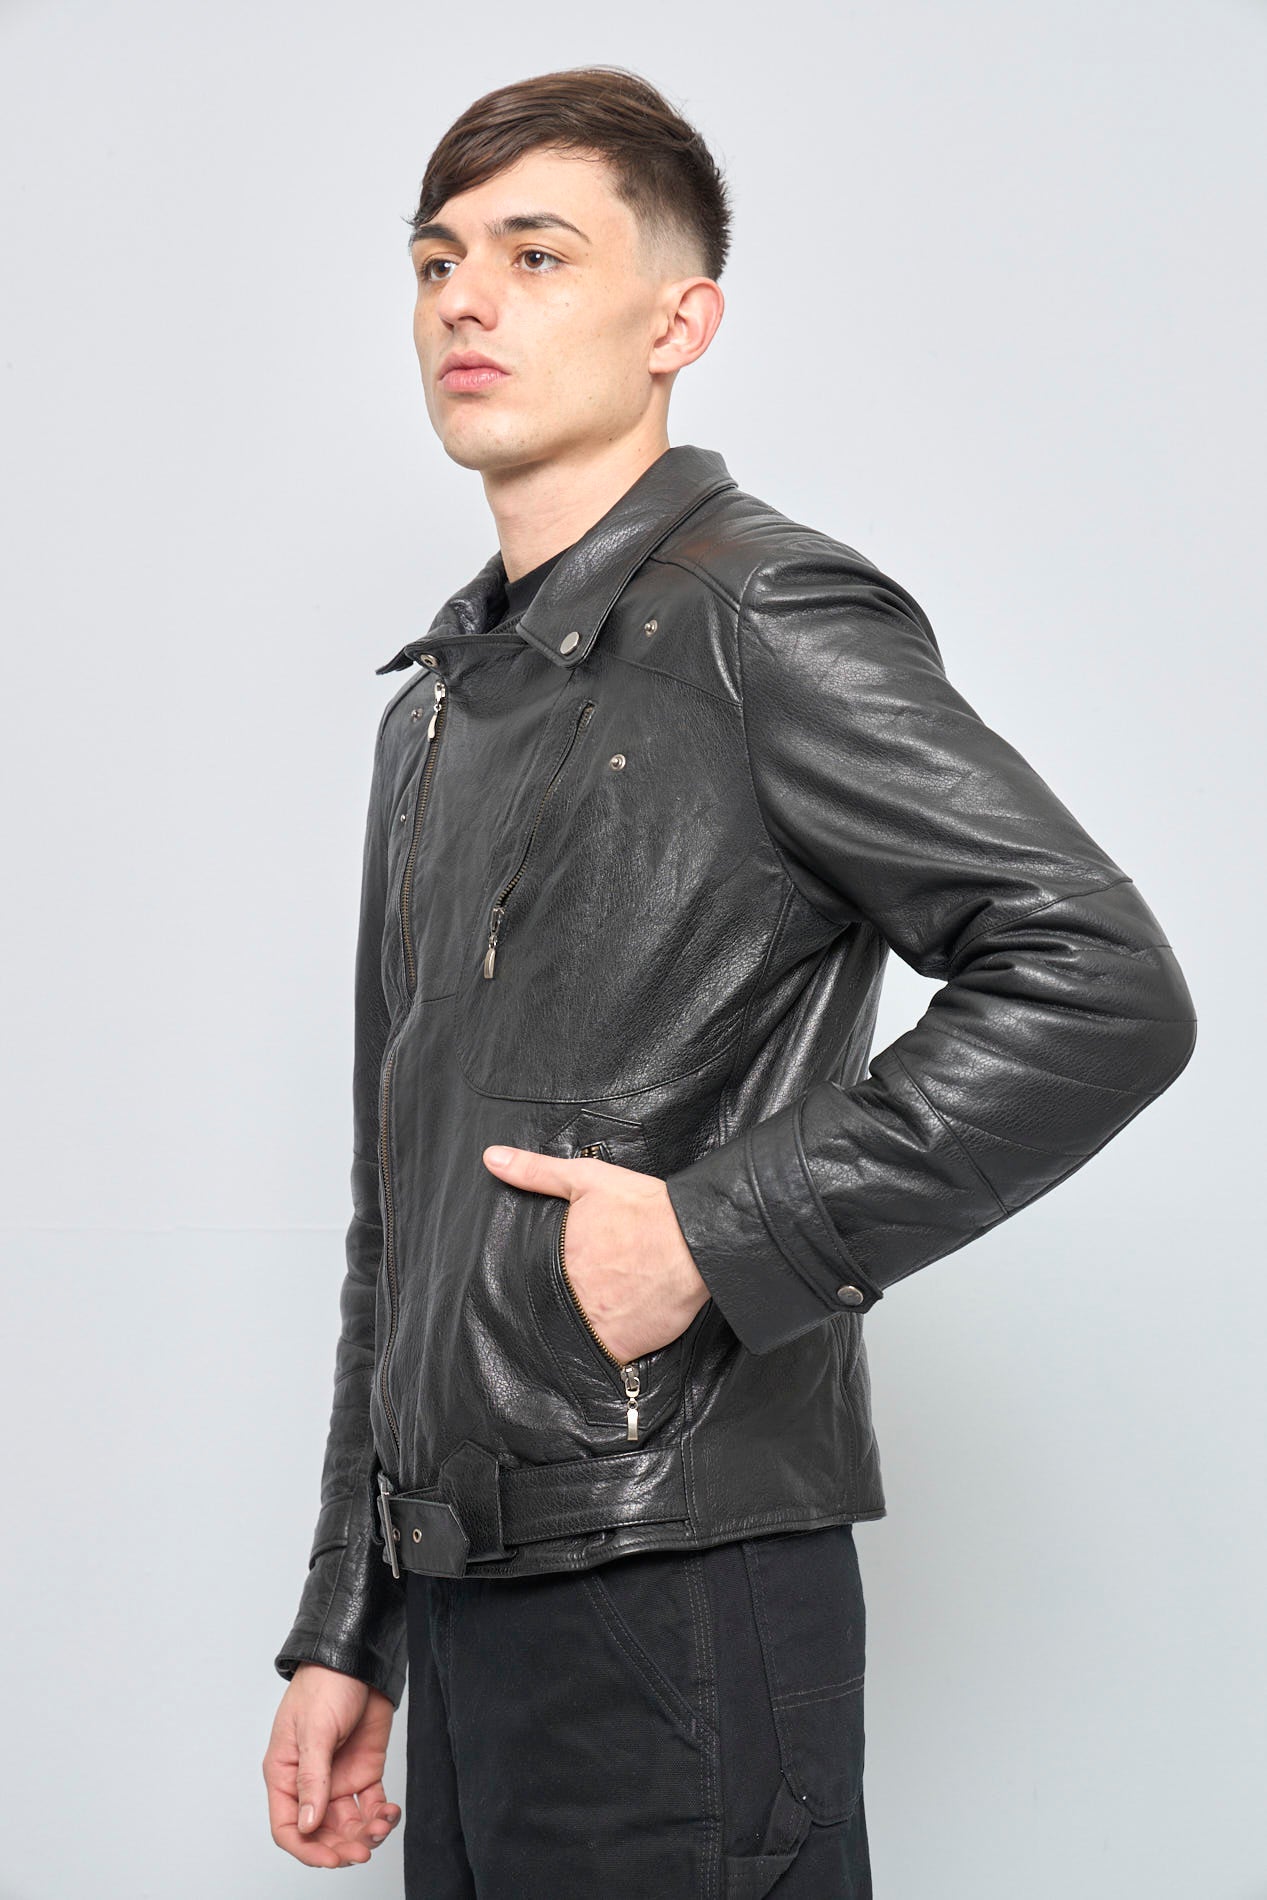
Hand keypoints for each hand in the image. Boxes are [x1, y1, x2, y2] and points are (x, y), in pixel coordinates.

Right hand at [263, 1663, 401, 1867]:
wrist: (359, 1658)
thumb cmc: (326, 1685)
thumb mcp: (315, 1732)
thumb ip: (313, 1780)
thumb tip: (307, 1826)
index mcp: (285, 1774)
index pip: (288, 1827)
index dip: (308, 1849)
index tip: (332, 1859)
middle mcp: (310, 1782)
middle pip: (321, 1832)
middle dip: (342, 1846)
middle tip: (364, 1850)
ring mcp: (338, 1778)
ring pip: (348, 1824)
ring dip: (365, 1833)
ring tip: (383, 1826)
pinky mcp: (364, 1770)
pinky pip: (371, 1805)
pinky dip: (382, 1815)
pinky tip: (391, 1813)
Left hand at [482, 1144, 710, 1363]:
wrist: (694, 1240)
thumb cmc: (643, 1209)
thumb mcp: (586, 1179)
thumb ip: (536, 1172)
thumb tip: (492, 1159)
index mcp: (553, 1260)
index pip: (528, 1279)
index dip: (536, 1280)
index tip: (550, 1278)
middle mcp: (567, 1296)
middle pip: (549, 1309)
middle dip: (558, 1305)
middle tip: (579, 1297)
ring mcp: (592, 1326)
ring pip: (572, 1337)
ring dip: (579, 1331)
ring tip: (595, 1318)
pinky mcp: (620, 1348)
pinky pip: (604, 1360)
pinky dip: (606, 1352)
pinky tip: (615, 1336)